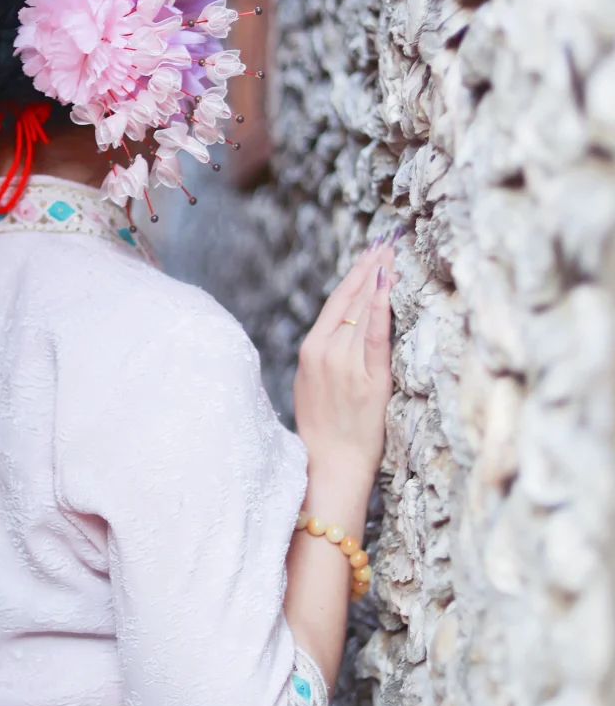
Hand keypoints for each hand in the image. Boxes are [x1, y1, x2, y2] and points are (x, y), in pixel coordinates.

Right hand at [293, 244, 395, 490]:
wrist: (330, 464)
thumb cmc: (325, 429)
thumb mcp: (314, 384)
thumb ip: (327, 354)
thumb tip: (344, 330)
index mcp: (311, 350)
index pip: (335, 302)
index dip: (355, 275)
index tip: (369, 253)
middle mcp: (326, 352)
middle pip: (351, 300)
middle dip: (370, 268)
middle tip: (387, 241)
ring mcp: (347, 364)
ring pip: (364, 312)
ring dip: (381, 280)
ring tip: (395, 255)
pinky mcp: (369, 379)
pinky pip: (375, 336)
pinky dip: (381, 309)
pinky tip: (389, 285)